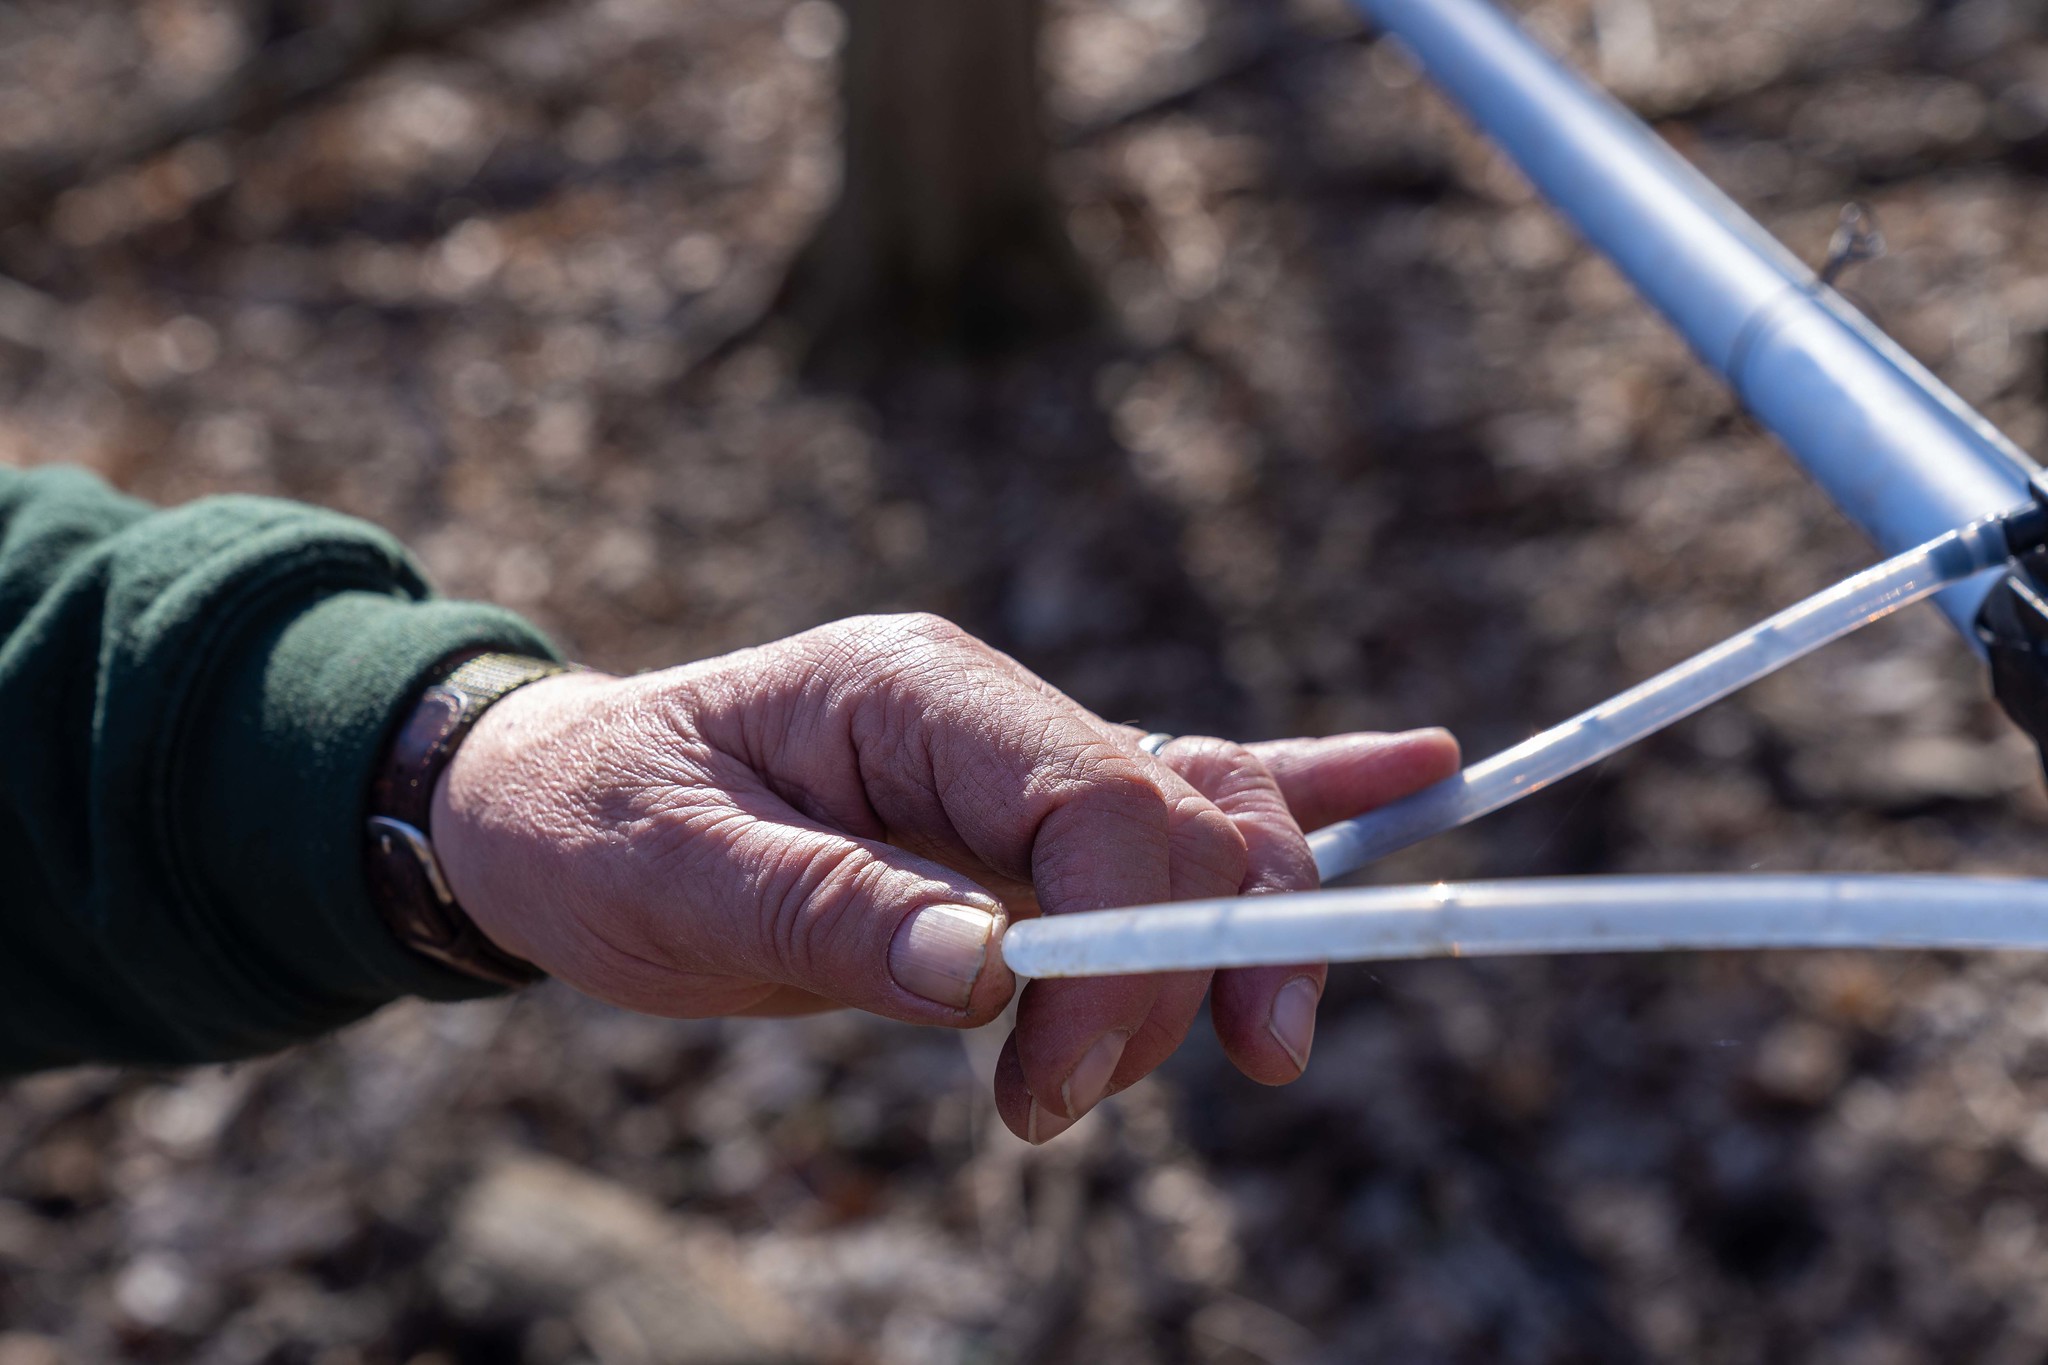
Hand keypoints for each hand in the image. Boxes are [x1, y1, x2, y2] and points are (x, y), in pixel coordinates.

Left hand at [430, 614, 1457, 1141]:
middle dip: (1189, 964)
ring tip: (1235, 1047)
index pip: (1099, 797)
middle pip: (1182, 813)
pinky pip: (1174, 804)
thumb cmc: (593, 825)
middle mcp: (989, 711)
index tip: (1052, 1088)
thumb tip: (983, 975)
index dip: (1129, 946)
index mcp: (915, 691)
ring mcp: (1014, 760)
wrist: (544, 806)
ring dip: (1238, 937)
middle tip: (1070, 1102)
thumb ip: (829, 912)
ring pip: (1206, 816)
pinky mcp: (1017, 822)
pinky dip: (1296, 803)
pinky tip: (1410, 778)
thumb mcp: (674, 875)